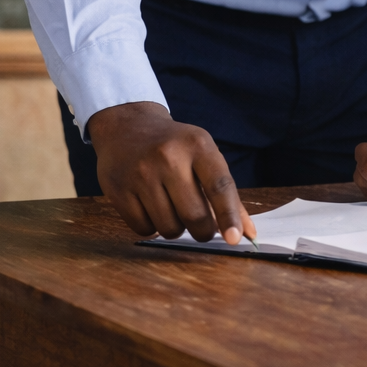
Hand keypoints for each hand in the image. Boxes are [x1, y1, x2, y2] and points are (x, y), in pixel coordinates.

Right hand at [88, 101, 253, 244]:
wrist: (127, 127)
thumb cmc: (176, 147)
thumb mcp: (204, 155)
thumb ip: (226, 194)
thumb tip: (248, 232)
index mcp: (198, 145)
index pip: (219, 185)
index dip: (229, 215)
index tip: (235, 239)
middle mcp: (168, 157)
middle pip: (194, 214)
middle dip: (203, 231)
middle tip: (202, 227)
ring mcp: (140, 173)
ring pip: (169, 227)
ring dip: (176, 229)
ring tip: (172, 209)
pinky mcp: (118, 190)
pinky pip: (143, 229)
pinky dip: (152, 227)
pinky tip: (150, 208)